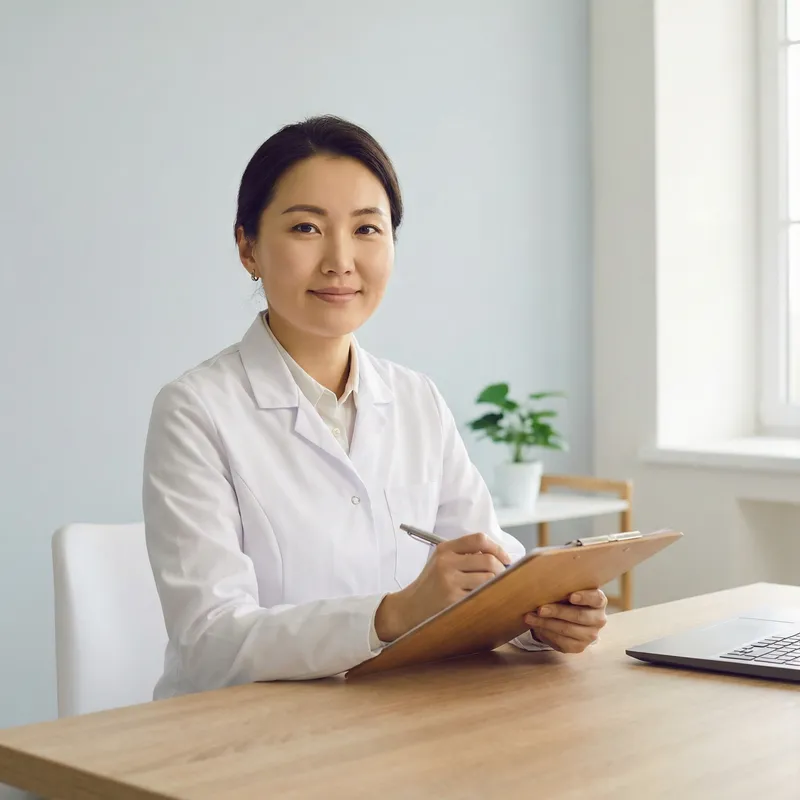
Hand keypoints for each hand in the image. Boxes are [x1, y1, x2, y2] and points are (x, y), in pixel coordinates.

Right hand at [375, 533, 510, 641]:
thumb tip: (499, 557)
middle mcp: (446, 562)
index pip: (479, 539)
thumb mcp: (441, 562)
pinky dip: (487, 596)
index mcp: (445, 549)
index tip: (505, 559)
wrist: (409, 608)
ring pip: (488, 578)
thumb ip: (465, 555)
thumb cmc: (430, 585)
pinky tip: (483, 599)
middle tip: (503, 577)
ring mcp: (449, 581)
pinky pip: (481, 594)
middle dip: (501, 569)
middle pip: (488, 560)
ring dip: (496, 584)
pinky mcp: (453, 599)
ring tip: (492, 588)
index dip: (497, 548)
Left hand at [523, 590, 607, 652]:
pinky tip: (536, 627)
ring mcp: (590, 635)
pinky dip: (547, 633)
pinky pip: (562, 642)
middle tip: (540, 608)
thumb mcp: (567, 588)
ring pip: (568, 630)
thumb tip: (540, 574)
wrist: (569, 618)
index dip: (585, 597)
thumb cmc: (566, 598)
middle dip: (557, 612)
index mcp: (599, 601)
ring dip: (546, 624)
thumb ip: (562, 583)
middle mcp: (598, 619)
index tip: (571, 596)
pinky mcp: (579, 647)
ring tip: (530, 617)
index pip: (596, 598)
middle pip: (579, 616)